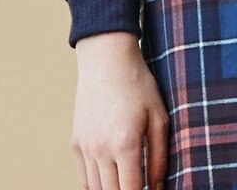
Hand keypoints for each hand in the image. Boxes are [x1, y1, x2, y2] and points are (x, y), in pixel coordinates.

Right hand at [70, 31, 168, 189]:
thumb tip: (158, 187)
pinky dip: (97, 183)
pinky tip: (112, 177)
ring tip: (127, 181)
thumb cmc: (138, 84)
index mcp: (125, 144)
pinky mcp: (76, 143)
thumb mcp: (159, 117)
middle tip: (139, 184)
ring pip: (96, 189)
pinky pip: (85, 177)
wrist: (106, 59)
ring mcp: (85, 148)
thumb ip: (160, 156)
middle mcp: (101, 150)